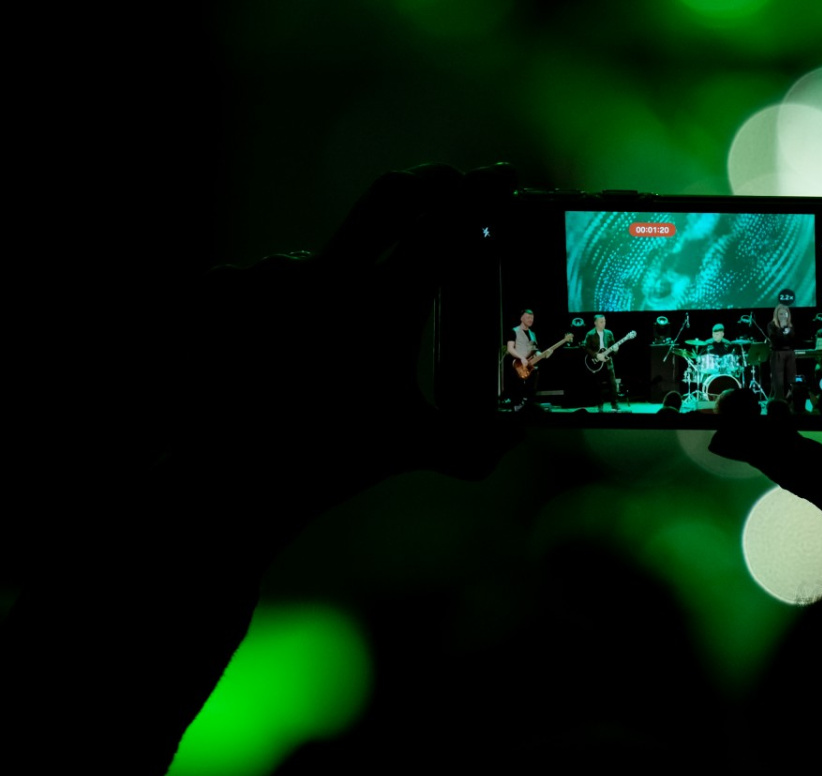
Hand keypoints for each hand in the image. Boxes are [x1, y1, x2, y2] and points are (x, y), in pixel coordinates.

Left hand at [178, 163, 521, 522]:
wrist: (235, 479)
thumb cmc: (331, 459)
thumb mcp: (412, 446)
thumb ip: (476, 442)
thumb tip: (519, 434)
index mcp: (385, 304)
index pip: (446, 225)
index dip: (482, 192)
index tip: (504, 177)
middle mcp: (330, 275)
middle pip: (393, 195)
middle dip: (432, 183)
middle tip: (455, 188)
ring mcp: (275, 276)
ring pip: (331, 250)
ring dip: (352, 273)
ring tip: (346, 329)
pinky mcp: (231, 287)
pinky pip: (278, 274)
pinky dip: (295, 299)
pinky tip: (292, 339)